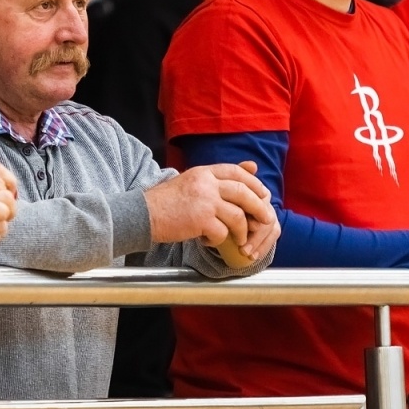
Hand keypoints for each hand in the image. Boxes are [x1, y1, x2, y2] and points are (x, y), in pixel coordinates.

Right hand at [145, 163, 275, 255]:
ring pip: (237, 216)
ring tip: (240, 238)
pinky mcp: (200, 221)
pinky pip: (222, 233)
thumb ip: (219, 176)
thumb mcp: (192, 180)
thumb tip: (252, 167)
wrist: (142, 214)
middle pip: (243, 193)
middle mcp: (206, 184)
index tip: (263, 194)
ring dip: (242, 230)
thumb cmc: (165, 200)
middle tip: (266, 218)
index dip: (254, 184)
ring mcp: (204, 202)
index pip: (236, 172)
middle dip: (259, 207)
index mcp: (203, 172)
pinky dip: (219, 241)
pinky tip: (209, 242)